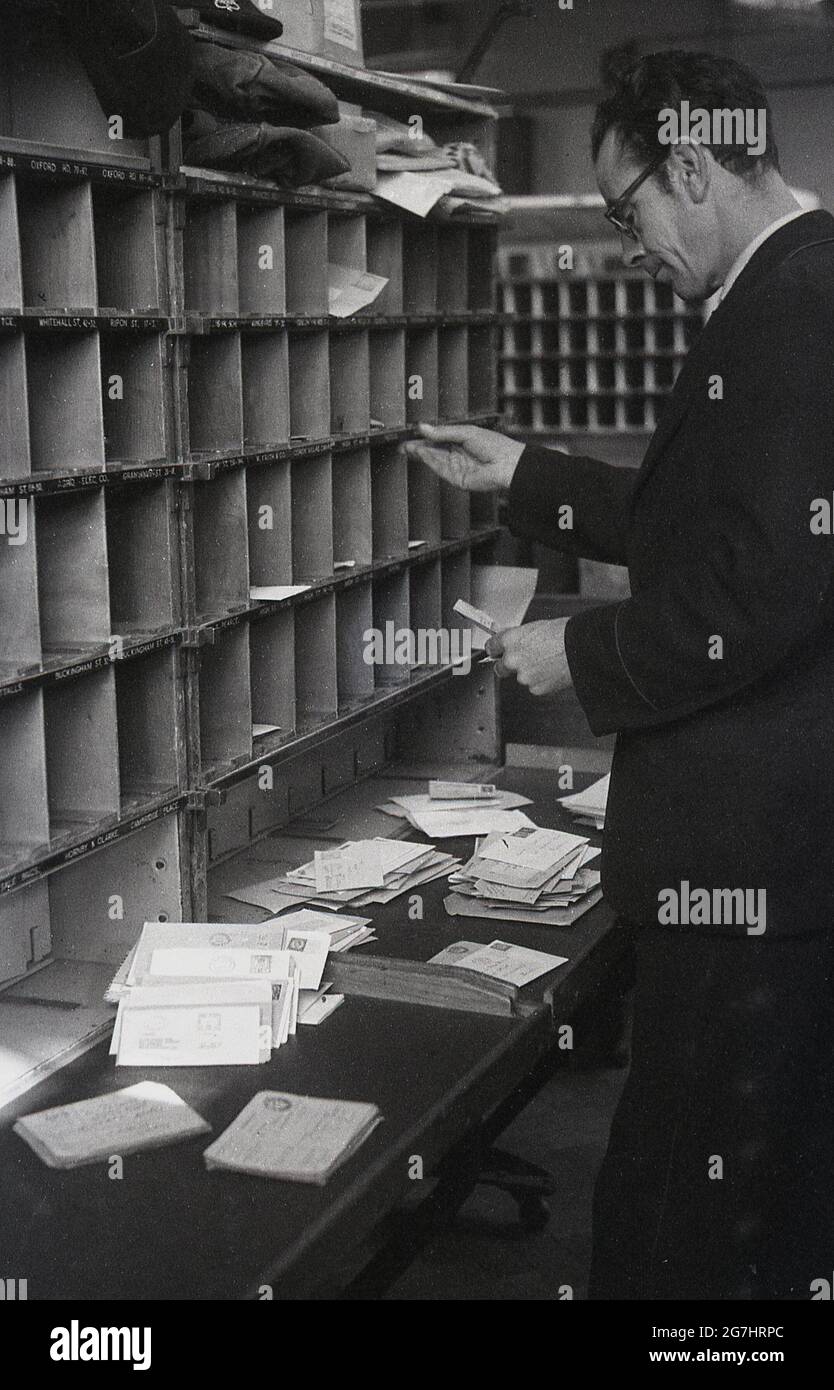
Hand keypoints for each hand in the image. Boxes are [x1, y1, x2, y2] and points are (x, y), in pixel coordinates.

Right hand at [403, 423, 524, 492]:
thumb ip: (443, 432)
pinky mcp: (457, 479)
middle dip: (417, 447)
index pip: (437, 439)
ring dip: (421, 454)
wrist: (507, 464)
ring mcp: (456, 467)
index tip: (410, 434)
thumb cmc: (495, 445)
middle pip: (432, 451)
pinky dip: (430, 461)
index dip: (423, 437)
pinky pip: (440, 470)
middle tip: (402, 444)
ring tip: (408, 447)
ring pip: (434, 460)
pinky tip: (422, 453)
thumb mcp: (466, 432)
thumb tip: (423, 427)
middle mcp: (457, 454)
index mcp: (461, 440)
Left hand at [486, 618, 573, 695]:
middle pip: (500, 667)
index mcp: (511, 640)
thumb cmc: (564, 634)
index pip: (491, 647)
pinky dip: (541, 681)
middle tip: (523, 660)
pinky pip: (534, 686)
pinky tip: (552, 671)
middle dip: (508, 665)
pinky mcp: (535, 689)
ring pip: (520, 677)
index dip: (496, 650)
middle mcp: (513, 659)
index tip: (498, 652)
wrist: (582, 648)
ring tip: (547, 662)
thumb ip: (519, 637)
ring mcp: (523, 676)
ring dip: (529, 673)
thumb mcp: (536, 627)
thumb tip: (514, 641)